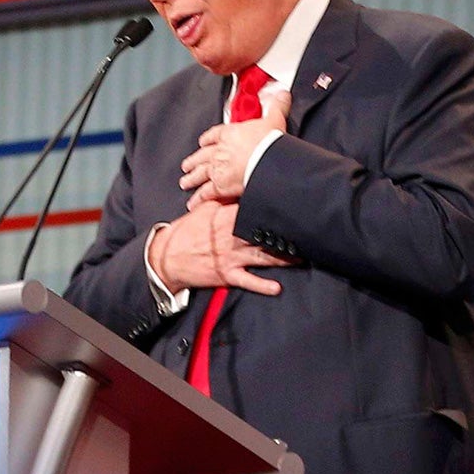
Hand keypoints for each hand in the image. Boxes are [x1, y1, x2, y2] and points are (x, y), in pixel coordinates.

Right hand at [150, 203, 295, 294]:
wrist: (167, 257)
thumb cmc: (186, 232)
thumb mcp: (203, 210)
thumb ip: (222, 199)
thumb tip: (238, 186)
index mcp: (226, 219)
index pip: (255, 210)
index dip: (274, 209)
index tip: (292, 206)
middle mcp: (232, 237)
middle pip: (263, 234)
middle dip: (284, 235)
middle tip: (306, 233)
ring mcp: (231, 257)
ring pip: (262, 257)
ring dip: (282, 258)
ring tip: (301, 257)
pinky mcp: (227, 274)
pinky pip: (248, 281)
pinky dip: (262, 286)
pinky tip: (276, 287)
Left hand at [180, 90, 291, 208]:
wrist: (266, 160)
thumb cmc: (269, 141)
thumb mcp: (274, 119)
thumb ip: (277, 107)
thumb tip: (283, 94)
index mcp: (229, 133)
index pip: (214, 134)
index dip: (208, 139)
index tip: (203, 142)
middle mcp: (219, 150)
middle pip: (202, 156)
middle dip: (194, 161)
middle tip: (187, 165)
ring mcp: (217, 168)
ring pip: (200, 173)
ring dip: (192, 178)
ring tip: (186, 182)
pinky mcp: (220, 186)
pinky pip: (206, 193)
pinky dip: (199, 198)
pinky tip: (194, 202)